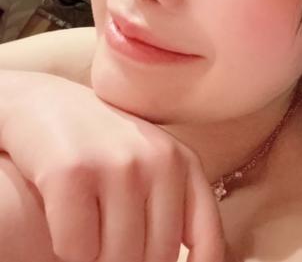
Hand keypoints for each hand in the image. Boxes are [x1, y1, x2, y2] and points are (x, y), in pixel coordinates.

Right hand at [0, 70, 226, 261]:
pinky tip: (63, 217)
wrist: (44, 105)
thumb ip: (172, 208)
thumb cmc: (102, 147)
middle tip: (108, 240)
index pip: (208, 239)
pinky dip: (67, 247)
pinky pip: (77, 249)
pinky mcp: (72, 172)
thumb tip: (180, 261)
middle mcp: (160, 161)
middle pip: (157, 257)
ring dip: (96, 256)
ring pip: (116, 257)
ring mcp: (118, 164)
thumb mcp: (150, 166)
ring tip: (87, 224)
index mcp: (185, 164)